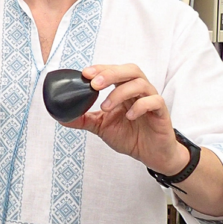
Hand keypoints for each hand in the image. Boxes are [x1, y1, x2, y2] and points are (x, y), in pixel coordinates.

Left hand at [63, 64, 189, 175]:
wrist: (151, 154)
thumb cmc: (130, 136)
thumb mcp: (101, 126)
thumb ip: (83, 119)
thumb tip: (60, 116)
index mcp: (124, 90)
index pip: (114, 70)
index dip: (100, 69)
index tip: (84, 74)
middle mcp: (139, 91)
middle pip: (130, 70)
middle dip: (110, 74)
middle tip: (94, 84)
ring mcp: (151, 100)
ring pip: (140, 83)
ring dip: (120, 93)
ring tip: (105, 107)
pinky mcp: (162, 113)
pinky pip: (154, 101)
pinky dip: (140, 106)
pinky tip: (129, 116)